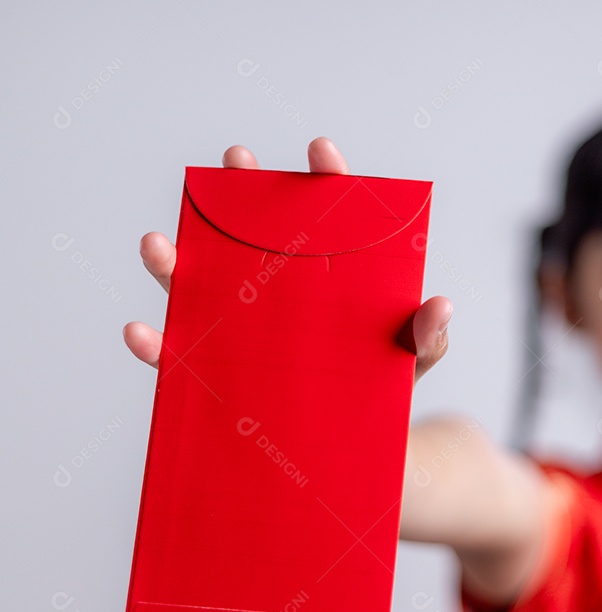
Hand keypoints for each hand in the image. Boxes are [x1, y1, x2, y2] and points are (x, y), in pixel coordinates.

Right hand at [122, 137, 451, 383]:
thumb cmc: (390, 389)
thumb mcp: (415, 360)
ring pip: (200, 289)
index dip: (325, 180)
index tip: (321, 152)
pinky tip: (143, 333)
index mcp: (331, 277)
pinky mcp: (220, 379)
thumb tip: (440, 305)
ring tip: (159, 244)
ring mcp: (245, 332)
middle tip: (235, 161)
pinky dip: (156, 346)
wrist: (370, 451)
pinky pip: (180, 359)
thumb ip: (428, 336)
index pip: (329, 217)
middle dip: (239, 193)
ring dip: (174, 263)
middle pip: (254, 235)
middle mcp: (280, 294)